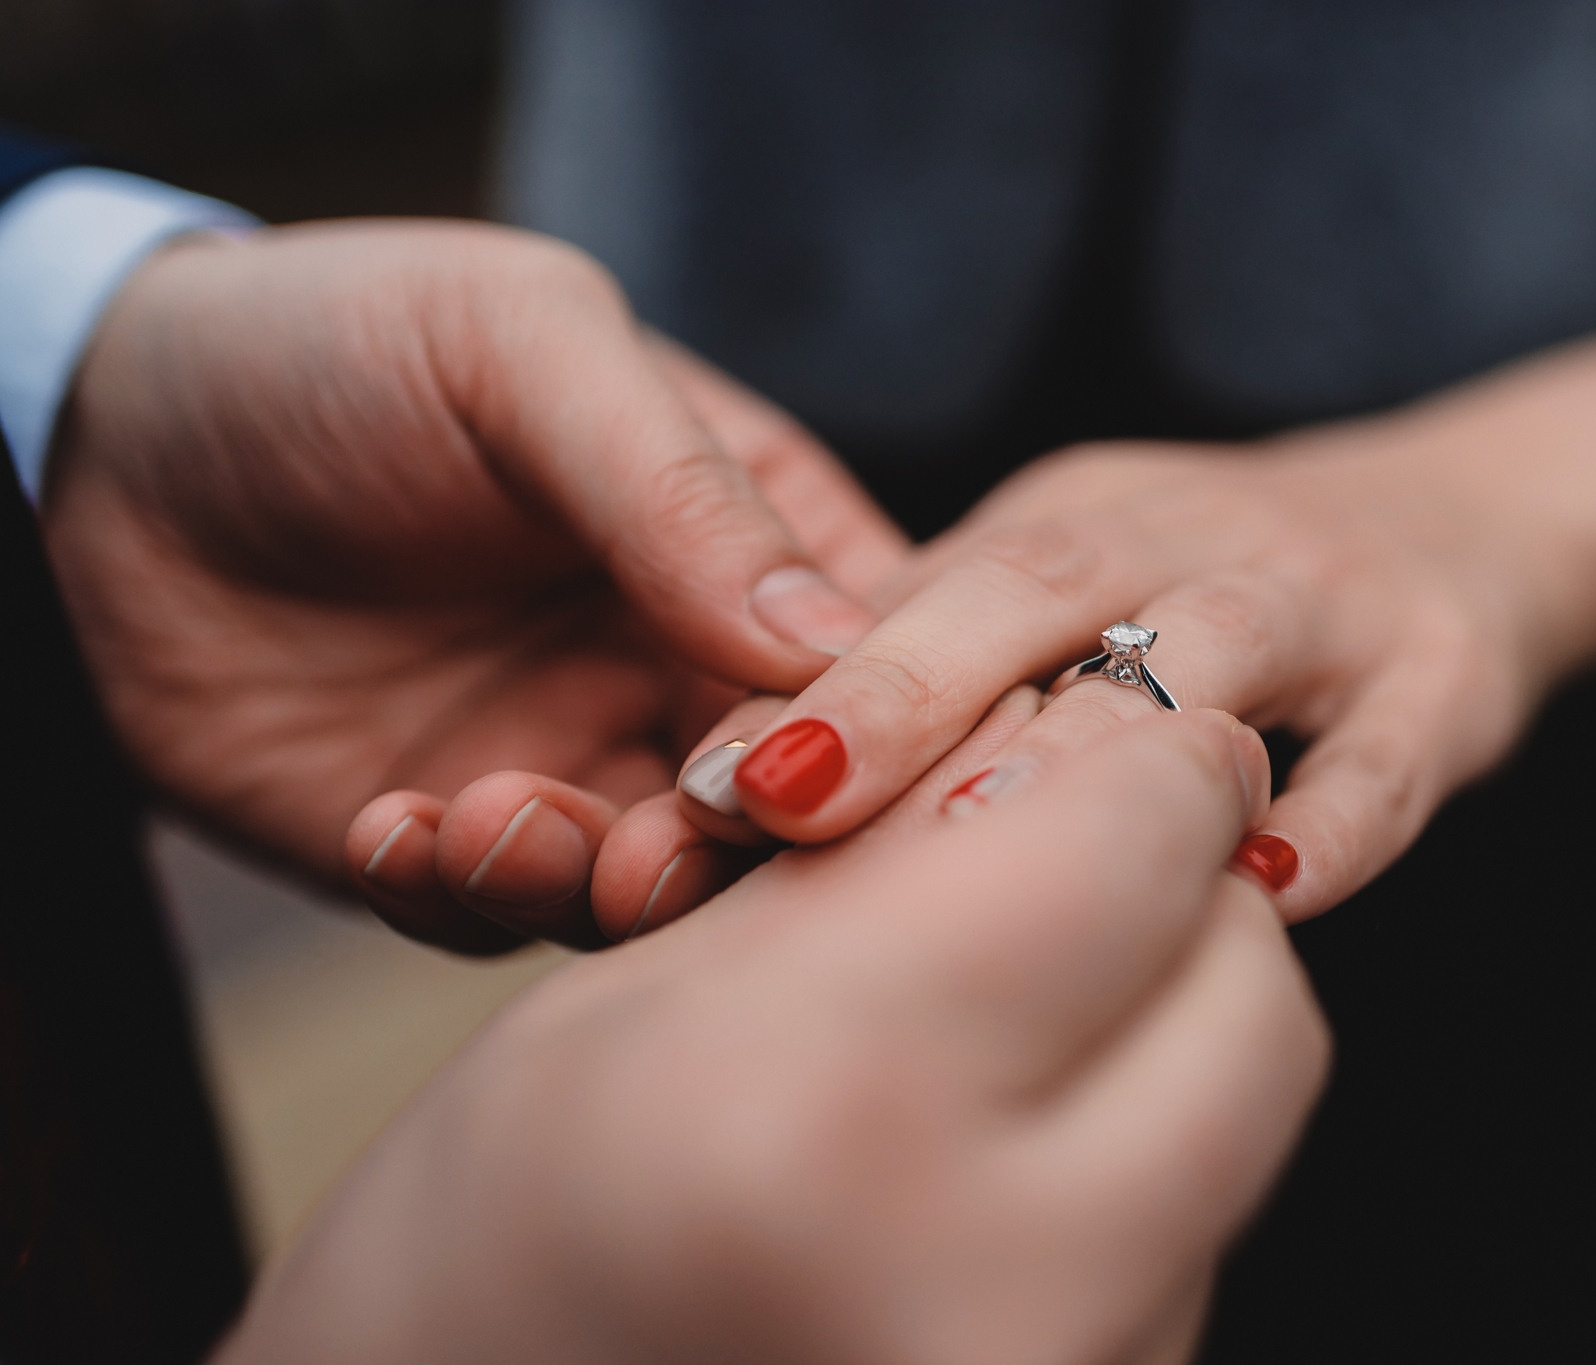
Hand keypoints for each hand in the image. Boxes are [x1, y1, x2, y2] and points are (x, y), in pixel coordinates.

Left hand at [43, 221, 906, 950]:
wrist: (90, 445)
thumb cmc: (330, 345)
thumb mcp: (523, 348)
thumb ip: (683, 488)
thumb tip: (833, 648)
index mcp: (746, 531)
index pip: (871, 653)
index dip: (870, 723)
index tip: (817, 766)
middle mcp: (679, 658)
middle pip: (790, 797)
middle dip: (733, 840)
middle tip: (659, 845)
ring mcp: (573, 753)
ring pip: (656, 880)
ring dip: (593, 880)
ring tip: (493, 818)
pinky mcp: (457, 836)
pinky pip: (501, 912)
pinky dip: (463, 895)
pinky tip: (394, 828)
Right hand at [218, 710, 1327, 1364]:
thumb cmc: (485, 1239)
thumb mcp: (653, 991)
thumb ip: (897, 852)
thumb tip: (1081, 740)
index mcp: (847, 1110)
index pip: (1140, 843)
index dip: (1151, 754)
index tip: (1122, 731)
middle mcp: (997, 1284)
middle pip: (1256, 1000)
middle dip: (1191, 893)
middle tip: (1082, 856)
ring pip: (1244, 1125)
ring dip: (1166, 1018)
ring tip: (1008, 1008)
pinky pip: (1192, 1242)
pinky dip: (1133, 1143)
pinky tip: (1000, 1132)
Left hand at [650, 428, 1552, 920]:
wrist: (1478, 520)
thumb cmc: (1226, 590)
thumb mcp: (1088, 587)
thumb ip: (954, 666)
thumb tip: (765, 788)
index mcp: (1078, 517)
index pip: (929, 584)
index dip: (816, 678)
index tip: (704, 785)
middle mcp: (1189, 534)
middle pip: (1036, 586)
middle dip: (904, 689)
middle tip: (782, 796)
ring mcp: (1330, 596)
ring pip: (1212, 647)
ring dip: (1100, 747)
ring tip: (986, 852)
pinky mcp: (1446, 674)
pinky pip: (1391, 752)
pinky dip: (1337, 819)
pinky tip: (1266, 894)